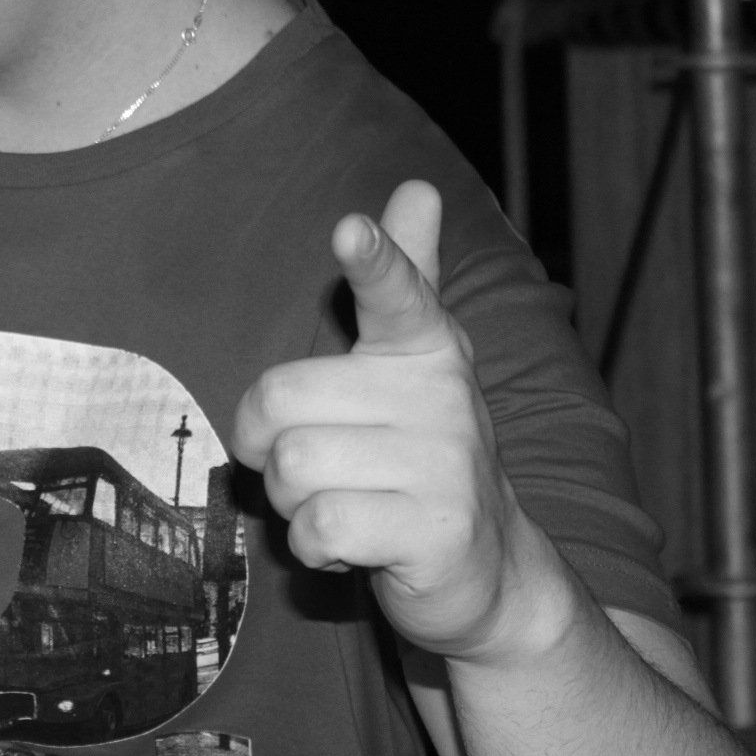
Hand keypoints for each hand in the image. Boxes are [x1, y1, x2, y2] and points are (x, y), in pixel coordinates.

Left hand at [231, 181, 546, 662]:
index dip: (373, 260)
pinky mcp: (435, 534)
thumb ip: (406, 277)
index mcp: (426, 346)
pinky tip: (354, 544)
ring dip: (293, 499)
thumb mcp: (412, 362)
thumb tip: (419, 185)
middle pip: (280, 398)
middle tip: (321, 462)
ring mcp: (446, 467)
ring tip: (346, 501)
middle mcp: (443, 396)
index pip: (397, 292)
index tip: (350, 230)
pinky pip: (316, 527)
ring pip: (291, 467)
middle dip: (270, 443)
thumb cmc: (417, 450)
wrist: (485, 569)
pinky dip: (314, 546)